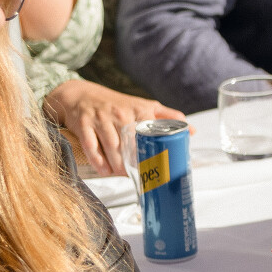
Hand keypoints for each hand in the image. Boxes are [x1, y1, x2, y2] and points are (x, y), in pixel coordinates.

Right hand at [43, 79, 184, 178]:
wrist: (80, 94)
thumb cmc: (116, 104)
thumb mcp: (143, 105)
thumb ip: (167, 116)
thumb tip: (192, 130)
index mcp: (138, 109)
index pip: (151, 131)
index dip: (155, 149)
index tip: (158, 165)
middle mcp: (120, 113)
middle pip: (130, 143)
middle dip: (134, 161)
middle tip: (139, 176)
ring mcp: (100, 119)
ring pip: (111, 146)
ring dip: (117, 164)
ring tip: (122, 174)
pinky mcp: (83, 124)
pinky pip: (91, 146)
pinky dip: (98, 161)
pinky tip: (105, 171)